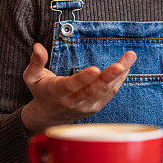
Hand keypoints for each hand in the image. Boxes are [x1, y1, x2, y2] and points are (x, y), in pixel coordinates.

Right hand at [20, 43, 135, 132]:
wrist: (48, 116)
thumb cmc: (41, 91)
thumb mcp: (31, 77)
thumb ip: (36, 62)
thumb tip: (37, 46)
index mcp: (57, 92)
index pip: (71, 86)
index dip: (83, 78)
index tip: (95, 69)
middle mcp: (74, 101)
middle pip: (93, 90)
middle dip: (108, 76)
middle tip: (120, 65)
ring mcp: (86, 106)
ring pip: (105, 91)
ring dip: (119, 75)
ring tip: (130, 57)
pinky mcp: (96, 107)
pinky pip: (110, 93)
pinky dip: (120, 80)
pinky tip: (127, 66)